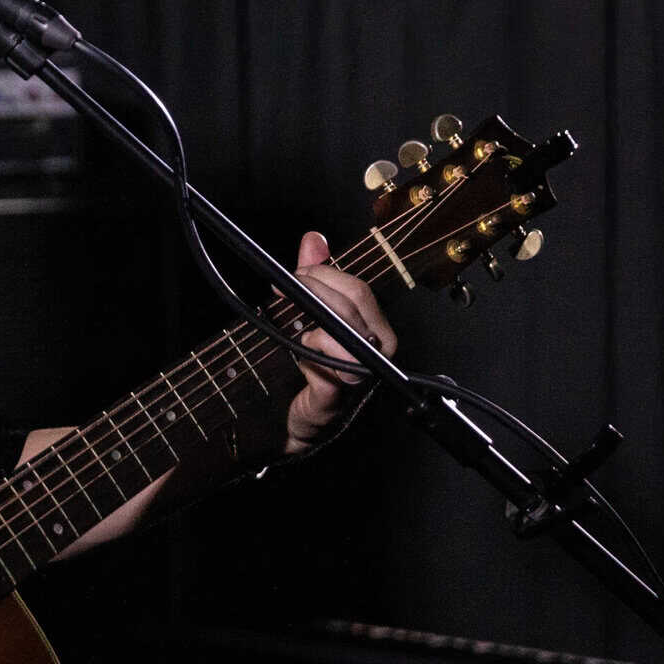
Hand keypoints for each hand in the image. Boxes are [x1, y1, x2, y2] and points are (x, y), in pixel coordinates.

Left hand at [284, 230, 396, 453]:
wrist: (293, 424)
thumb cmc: (306, 372)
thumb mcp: (305, 316)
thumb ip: (313, 277)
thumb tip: (314, 239)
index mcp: (373, 328)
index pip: (357, 289)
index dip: (323, 275)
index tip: (295, 273)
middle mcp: (378, 349)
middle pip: (353, 301)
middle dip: (314, 289)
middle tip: (285, 293)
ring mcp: (365, 373)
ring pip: (344, 328)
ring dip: (314, 323)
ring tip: (299, 331)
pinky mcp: (343, 394)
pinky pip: (334, 363)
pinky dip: (315, 352)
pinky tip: (303, 356)